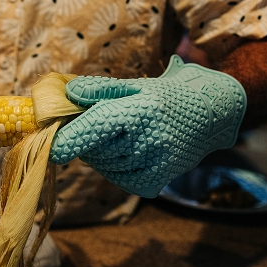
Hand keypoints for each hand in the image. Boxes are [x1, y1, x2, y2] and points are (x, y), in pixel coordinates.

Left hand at [49, 56, 245, 197]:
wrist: (212, 113)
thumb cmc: (166, 96)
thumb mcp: (136, 86)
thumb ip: (100, 90)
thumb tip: (67, 94)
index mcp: (141, 109)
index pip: (98, 125)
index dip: (72, 138)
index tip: (53, 147)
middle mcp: (150, 138)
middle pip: (99, 149)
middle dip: (85, 142)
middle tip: (88, 129)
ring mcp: (156, 162)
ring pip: (108, 167)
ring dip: (99, 156)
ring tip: (114, 138)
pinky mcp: (160, 179)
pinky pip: (123, 181)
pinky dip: (115, 170)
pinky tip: (125, 155)